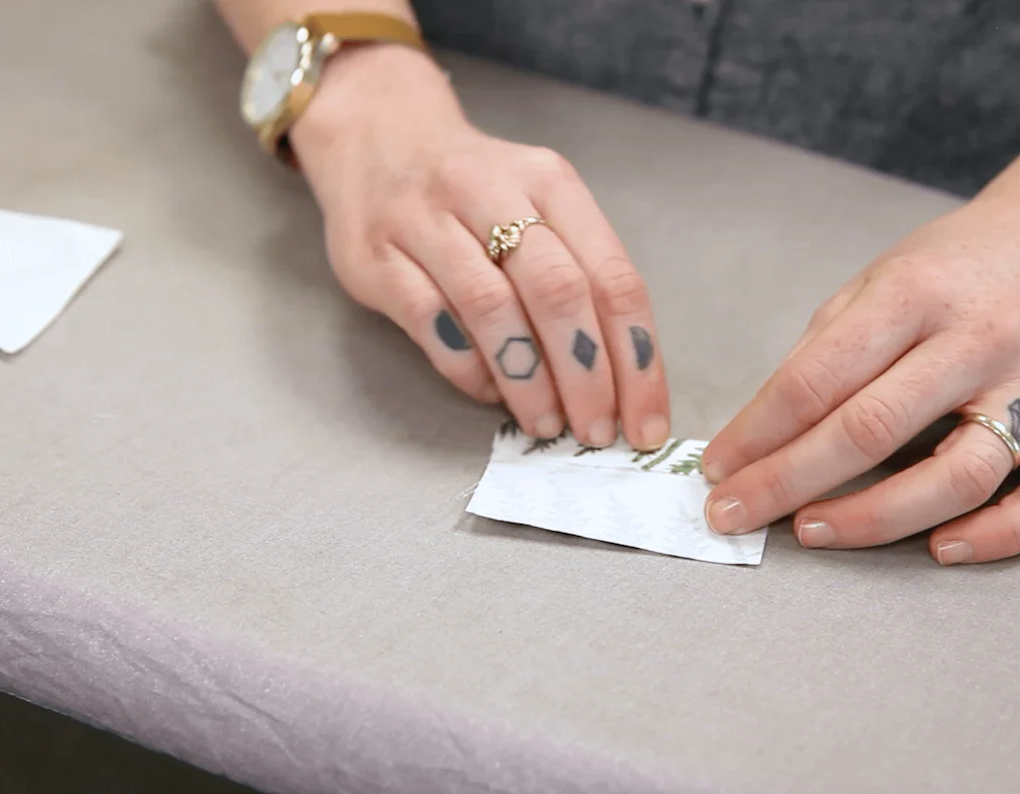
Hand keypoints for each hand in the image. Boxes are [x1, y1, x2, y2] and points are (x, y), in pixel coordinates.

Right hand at [290, 45, 669, 449]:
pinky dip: (466, 367)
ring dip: (527, 379)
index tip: (644, 422)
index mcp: (549, 182)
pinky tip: (489, 393)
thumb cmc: (476, 188)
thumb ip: (578, 274)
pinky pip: (430, 320)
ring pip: (491, 309)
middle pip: (557, 292)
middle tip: (597, 432)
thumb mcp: (540, 203)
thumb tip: (615, 379)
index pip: (613, 277)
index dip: (635, 359)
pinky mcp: (375, 255)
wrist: (377, 135)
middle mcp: (489, 191)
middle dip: (586, 376)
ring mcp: (426, 221)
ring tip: (546, 424)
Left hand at [699, 197, 1019, 564]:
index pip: (819, 377)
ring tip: (811, 531)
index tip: (716, 470)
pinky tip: (941, 549)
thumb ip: (823, 350)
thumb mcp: (876, 280)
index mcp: (915, 294)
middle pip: (873, 428)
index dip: (757, 432)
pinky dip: (999, 535)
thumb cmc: (956, 268)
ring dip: (877, 517)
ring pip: (962, 474)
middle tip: (733, 515)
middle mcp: (980, 339)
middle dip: (788, 481)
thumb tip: (759, 431)